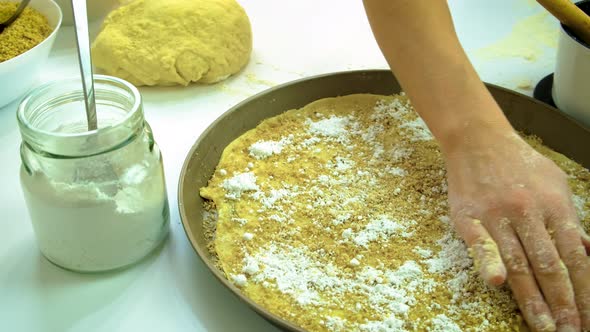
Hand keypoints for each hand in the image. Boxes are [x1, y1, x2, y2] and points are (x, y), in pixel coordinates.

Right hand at [444, 128, 589, 331]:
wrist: (478, 140)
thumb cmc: (520, 164)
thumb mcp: (556, 184)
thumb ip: (571, 220)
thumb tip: (588, 252)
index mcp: (554, 206)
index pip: (575, 258)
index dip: (584, 292)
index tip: (588, 319)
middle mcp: (528, 213)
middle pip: (549, 266)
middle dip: (564, 304)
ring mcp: (497, 216)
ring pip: (519, 262)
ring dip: (533, 300)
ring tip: (544, 328)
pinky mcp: (468, 218)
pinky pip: (479, 243)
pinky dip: (488, 262)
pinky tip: (497, 282)